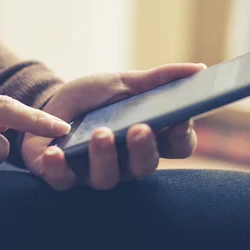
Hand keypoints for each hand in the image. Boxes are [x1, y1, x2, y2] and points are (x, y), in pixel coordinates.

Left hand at [21, 63, 205, 190]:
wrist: (49, 105)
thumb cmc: (92, 99)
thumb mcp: (121, 83)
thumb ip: (157, 79)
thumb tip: (200, 69)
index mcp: (147, 139)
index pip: (177, 146)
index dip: (181, 135)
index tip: (179, 118)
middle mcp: (125, 162)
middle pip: (144, 166)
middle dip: (144, 149)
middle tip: (139, 128)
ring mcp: (93, 173)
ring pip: (106, 178)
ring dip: (104, 156)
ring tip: (100, 133)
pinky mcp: (62, 177)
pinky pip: (62, 180)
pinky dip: (58, 168)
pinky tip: (55, 152)